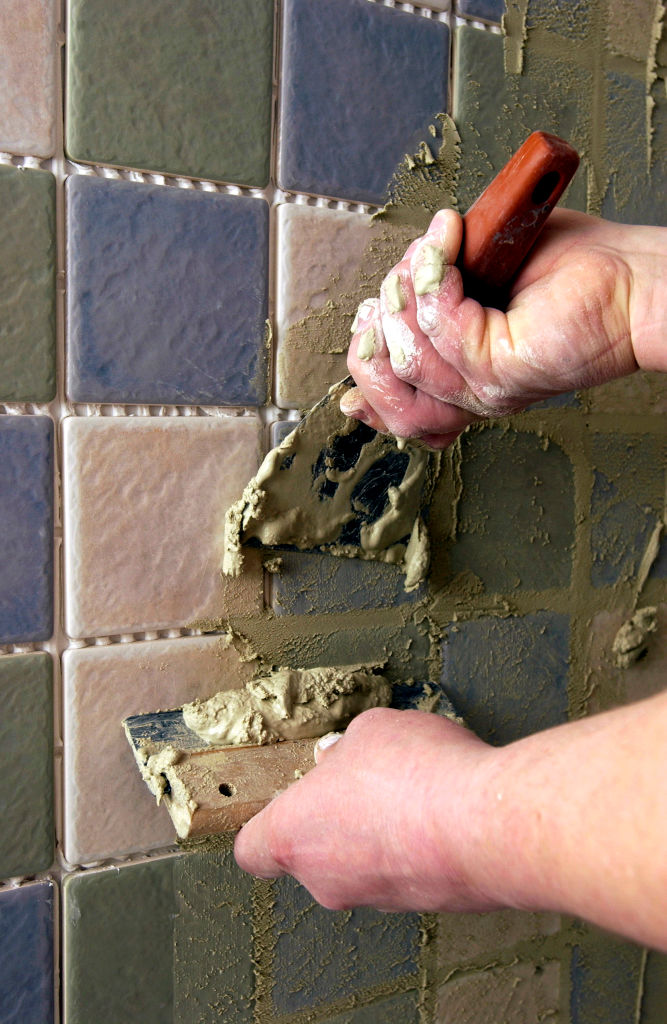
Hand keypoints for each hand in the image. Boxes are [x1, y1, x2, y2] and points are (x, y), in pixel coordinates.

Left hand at [233, 707, 498, 912]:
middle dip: (336, 816)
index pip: (253, 850)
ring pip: (363, 863)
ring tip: (413, 789)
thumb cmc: (418, 777)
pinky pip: (408, 871)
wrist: (488, 825)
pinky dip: (419, 847)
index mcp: (294, 836)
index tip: (283, 802)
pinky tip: (442, 810)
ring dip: (380, 832)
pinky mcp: (426, 906)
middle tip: (365, 779)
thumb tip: (344, 758)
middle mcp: (328, 880)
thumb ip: (345, 750)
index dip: (266, 825)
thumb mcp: (369, 730)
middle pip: (313, 853)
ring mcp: (378, 898)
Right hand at [341, 208, 663, 447]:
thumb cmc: (575, 271)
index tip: (371, 313)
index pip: (386, 402)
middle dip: (384, 310)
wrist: (635, 281)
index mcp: (460, 379)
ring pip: (404, 351)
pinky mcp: (498, 368)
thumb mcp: (478, 281)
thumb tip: (378, 303)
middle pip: (382, 379)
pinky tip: (453, 242)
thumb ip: (429, 298)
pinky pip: (438, 323)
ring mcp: (481, 386)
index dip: (365, 362)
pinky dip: (436, 270)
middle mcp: (467, 391)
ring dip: (412, 283)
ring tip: (442, 247)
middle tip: (419, 267)